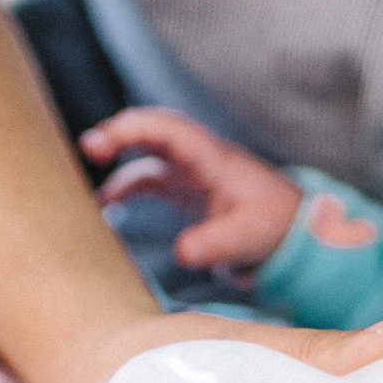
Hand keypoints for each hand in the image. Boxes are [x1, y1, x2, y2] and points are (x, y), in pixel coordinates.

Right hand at [82, 108, 303, 269]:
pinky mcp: (187, 190)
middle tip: (88, 148)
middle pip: (152, 131)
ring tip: (88, 185)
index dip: (132, 129)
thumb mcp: (246, 238)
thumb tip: (182, 253)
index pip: (167, 129)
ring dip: (119, 162)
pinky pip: (150, 180)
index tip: (102, 143)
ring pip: (147, 156)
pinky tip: (107, 208)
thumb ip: (214, 244)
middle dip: (119, 135)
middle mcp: (198, 158)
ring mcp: (191, 172)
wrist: (294, 231)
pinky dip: (127, 189)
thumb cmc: (274, 227)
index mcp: (212, 158)